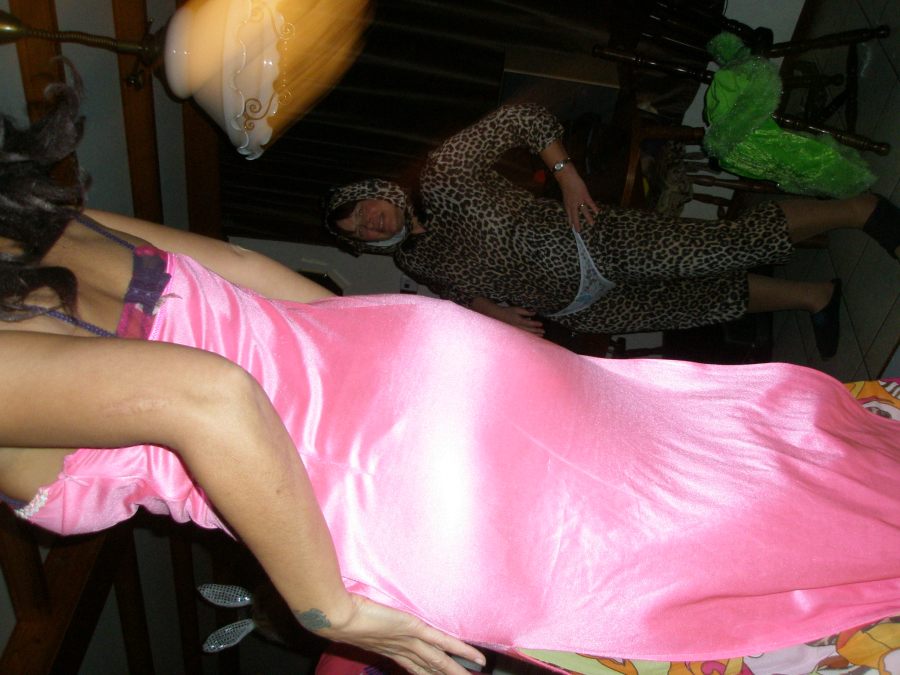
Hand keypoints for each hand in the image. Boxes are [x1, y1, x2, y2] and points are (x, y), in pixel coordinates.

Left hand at [317, 594, 485, 674]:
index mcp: (389, 649)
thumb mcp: (357, 620)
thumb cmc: (342, 614)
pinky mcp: (414, 629)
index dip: (428, 672)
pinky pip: (442, 641)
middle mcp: (401, 650)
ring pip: (439, 660)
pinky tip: (475, 658)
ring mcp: (409, 641)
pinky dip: (460, 650)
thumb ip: (368, 621)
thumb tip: (367, 614)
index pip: (414, 664)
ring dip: (456, 670)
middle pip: (429, 667)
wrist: (337, 617)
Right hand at [494, 305, 544, 334]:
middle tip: (543, 332)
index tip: (541, 324)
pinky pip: (523, 335)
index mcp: (519, 321)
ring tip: (541, 336)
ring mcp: (516, 331)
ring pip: (527, 334)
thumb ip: (526, 312)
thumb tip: (534, 313)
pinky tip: (532, 337)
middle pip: (530, 330)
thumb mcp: (517, 309)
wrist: (497, 316)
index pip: (530, 323)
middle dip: (537, 331)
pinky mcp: (514, 333)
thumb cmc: (507, 311)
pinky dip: (529, 336)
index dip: (536, 324)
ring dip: (534, 335)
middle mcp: (518, 327)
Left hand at [556, 169, 599, 231]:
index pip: (569, 216)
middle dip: (577, 224)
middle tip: (579, 232)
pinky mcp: (584, 196)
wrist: (567, 178)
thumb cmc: (566, 185)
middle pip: (575, 217)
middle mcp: (572, 204)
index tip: (572, 228)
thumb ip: (568, 203)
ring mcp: (579, 200)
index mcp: (567, 205)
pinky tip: (598, 212)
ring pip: (584, 211)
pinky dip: (594, 208)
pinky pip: (590, 203)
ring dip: (588, 218)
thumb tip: (570, 207)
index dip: (571, 222)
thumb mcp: (566, 196)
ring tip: (592, 224)